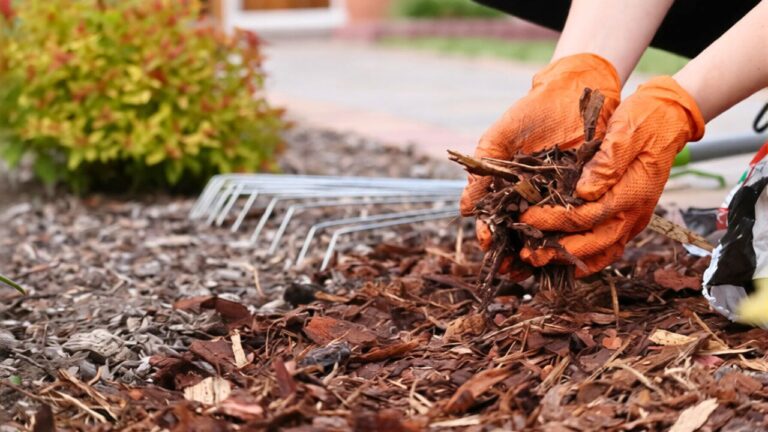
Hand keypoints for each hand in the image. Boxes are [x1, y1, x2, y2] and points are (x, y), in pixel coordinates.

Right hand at [460, 53, 620, 249]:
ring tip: (533, 264)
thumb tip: (465, 209)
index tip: (487, 244)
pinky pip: (578, 221)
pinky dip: (571, 236)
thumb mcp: (498, 141)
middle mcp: (534, 199)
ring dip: (540, 253)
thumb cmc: (531, 113)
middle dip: (513, 255)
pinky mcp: (588, 194)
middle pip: (521, 235)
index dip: (491, 235)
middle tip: (509, 268)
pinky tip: (565, 248)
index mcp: (510, 189)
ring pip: (548, 234)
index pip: (497, 221)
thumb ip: (481, 174)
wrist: (573, 91)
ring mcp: (561, 199)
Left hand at [519, 76, 704, 275]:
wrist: (669, 118)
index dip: (554, 220)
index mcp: (632, 192)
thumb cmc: (644, 120)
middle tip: (527, 254)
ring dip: (571, 261)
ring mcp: (634, 218)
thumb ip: (607, 162)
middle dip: (558, 251)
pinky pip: (609, 247)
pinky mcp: (630, 218)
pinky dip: (587, 258)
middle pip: (595, 243)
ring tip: (539, 262)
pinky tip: (564, 260)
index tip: (526, 218)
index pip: (587, 216)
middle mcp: (635, 212)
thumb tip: (583, 191)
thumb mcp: (626, 132)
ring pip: (603, 252)